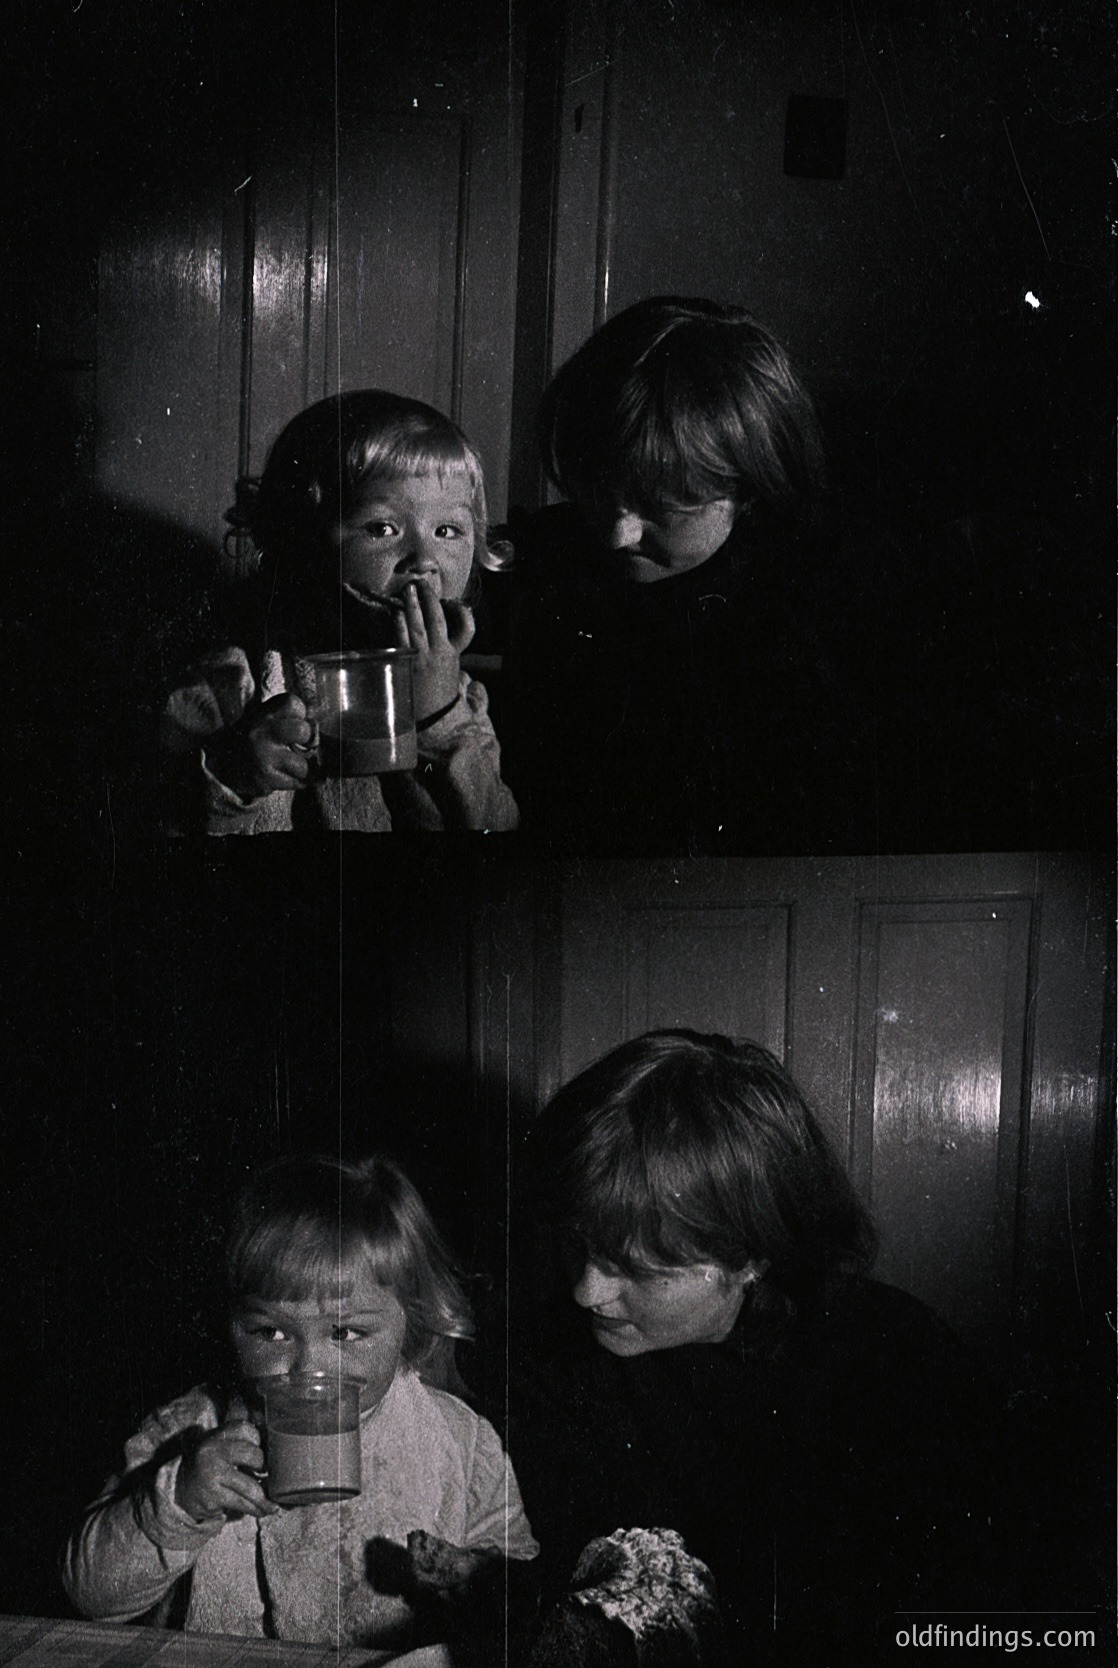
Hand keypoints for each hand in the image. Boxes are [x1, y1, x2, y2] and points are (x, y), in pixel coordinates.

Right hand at [174, 1418, 279, 1522]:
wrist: (180, 1489)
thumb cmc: (210, 1467)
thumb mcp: (219, 1448)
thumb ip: (241, 1445)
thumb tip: (279, 1456)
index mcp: (217, 1436)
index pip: (246, 1429)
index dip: (259, 1441)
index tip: (262, 1453)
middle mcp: (213, 1451)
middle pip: (253, 1456)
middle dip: (265, 1468)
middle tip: (267, 1476)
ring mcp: (213, 1474)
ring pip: (250, 1486)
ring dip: (266, 1498)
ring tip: (274, 1504)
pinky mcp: (213, 1496)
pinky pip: (242, 1503)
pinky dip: (257, 1509)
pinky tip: (264, 1511)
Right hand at [208, 694, 313, 799]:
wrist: (221, 763)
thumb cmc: (254, 739)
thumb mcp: (264, 720)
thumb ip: (288, 718)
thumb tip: (318, 728)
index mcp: (262, 715)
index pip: (293, 704)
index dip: (300, 714)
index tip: (295, 721)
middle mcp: (261, 733)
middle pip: (304, 732)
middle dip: (306, 741)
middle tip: (298, 746)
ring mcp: (263, 757)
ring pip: (303, 765)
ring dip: (302, 768)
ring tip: (291, 765)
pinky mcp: (265, 779)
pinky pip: (297, 783)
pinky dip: (296, 781)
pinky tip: (285, 776)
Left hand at [396, 583, 473, 721]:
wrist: (432, 716)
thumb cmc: (441, 689)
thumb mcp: (453, 667)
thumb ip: (451, 647)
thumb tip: (446, 625)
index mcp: (453, 653)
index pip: (465, 627)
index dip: (460, 610)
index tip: (450, 600)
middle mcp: (439, 653)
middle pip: (436, 619)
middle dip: (428, 598)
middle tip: (419, 583)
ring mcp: (422, 658)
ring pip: (417, 625)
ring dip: (411, 605)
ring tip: (406, 590)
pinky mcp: (405, 664)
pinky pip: (400, 638)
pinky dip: (398, 624)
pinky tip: (395, 613)